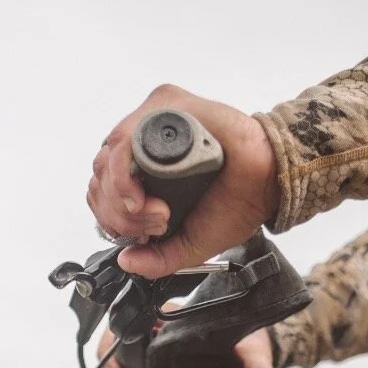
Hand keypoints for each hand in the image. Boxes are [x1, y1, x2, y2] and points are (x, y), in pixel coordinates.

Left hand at [87, 85, 277, 277]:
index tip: (142, 236)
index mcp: (144, 174)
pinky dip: (123, 174)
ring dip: (123, 199)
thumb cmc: (234, 204)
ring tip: (159, 213)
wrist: (267, 182)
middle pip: (100, 178)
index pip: (103, 192)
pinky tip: (142, 196)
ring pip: (107, 161)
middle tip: (156, 225)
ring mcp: (152, 124)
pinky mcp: (165, 107)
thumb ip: (157, 260)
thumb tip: (125, 261)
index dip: (113, 219)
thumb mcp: (189, 245)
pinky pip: (124, 138)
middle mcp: (143, 147)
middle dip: (120, 214)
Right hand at [98, 324, 275, 367]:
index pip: (139, 315)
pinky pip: (131, 361)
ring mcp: (157, 341)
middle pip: (122, 332)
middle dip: (110, 356)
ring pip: (120, 347)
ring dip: (112, 366)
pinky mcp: (157, 358)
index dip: (122, 335)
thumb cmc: (247, 344)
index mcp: (179, 315)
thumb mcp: (253, 354)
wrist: (250, 351)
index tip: (122, 361)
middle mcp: (163, 325)